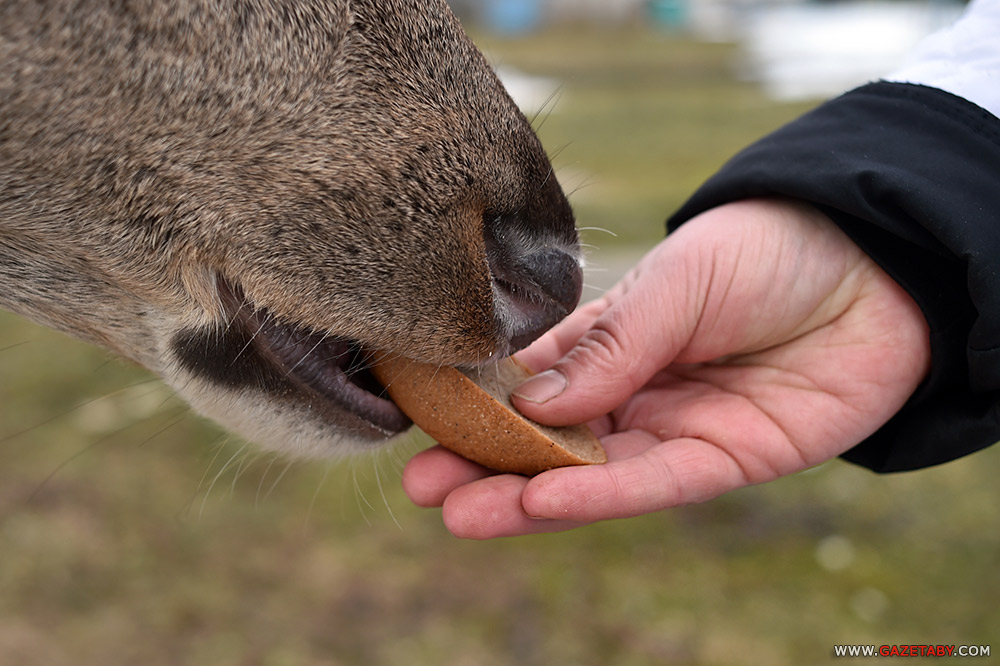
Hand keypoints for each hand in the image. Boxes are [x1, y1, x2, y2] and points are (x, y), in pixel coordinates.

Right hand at [403, 198, 930, 538]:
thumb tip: (530, 403)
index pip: (532, 377)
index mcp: (613, 339)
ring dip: (526, 494)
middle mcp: (635, 391)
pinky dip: (599, 497)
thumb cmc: (767, 251)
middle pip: (550, 438)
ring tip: (459, 512)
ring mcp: (676, 428)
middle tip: (424, 487)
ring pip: (590, 471)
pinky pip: (655, 485)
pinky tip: (542, 503)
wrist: (874, 266)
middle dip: (487, 462)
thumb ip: (609, 344)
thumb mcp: (677, 281)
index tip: (424, 417)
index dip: (479, 401)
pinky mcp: (725, 462)